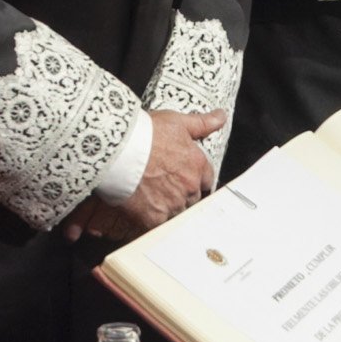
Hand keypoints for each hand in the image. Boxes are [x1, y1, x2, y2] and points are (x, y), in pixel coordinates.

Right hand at [67, 110, 224, 243]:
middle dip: (181, 194)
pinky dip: (151, 219)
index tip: (184, 177)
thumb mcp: (177, 122)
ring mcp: (173, 203)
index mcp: (197, 165)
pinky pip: (158, 224)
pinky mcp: (154, 217)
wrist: (119, 149)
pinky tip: (142, 210)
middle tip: (163, 186)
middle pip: (192, 198)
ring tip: (151, 197)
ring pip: (176, 212)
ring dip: (167, 207)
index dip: (195, 178)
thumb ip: (202, 123)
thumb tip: (220, 117)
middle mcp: (189, 186)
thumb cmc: (146, 133)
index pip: (206, 180)